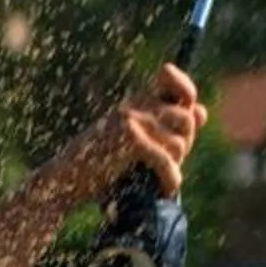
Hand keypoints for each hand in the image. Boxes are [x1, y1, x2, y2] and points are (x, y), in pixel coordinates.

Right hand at [90, 66, 203, 266]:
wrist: (63, 184)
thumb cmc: (96, 169)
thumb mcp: (135, 145)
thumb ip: (167, 127)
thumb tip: (202, 111)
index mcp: (131, 102)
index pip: (169, 76)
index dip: (185, 89)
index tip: (190, 109)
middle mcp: (132, 105)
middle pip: (185, 117)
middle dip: (184, 143)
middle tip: (169, 163)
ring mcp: (131, 121)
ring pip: (180, 142)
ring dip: (175, 165)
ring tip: (162, 179)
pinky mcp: (130, 141)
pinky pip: (167, 159)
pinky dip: (170, 179)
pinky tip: (165, 190)